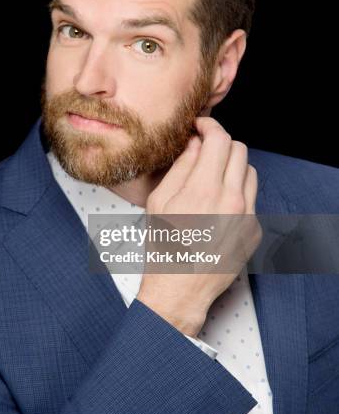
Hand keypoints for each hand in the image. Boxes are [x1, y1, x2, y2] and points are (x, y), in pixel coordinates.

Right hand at [137, 116, 261, 336]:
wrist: (180, 289)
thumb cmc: (165, 248)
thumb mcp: (160, 202)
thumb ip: (180, 167)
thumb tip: (195, 144)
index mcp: (204, 190)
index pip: (219, 139)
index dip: (209, 125)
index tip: (201, 126)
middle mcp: (231, 200)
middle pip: (240, 150)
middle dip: (221, 144)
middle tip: (206, 150)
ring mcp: (247, 216)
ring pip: (250, 172)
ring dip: (232, 167)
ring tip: (213, 178)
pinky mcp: (254, 230)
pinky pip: (251, 198)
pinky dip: (237, 193)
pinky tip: (218, 207)